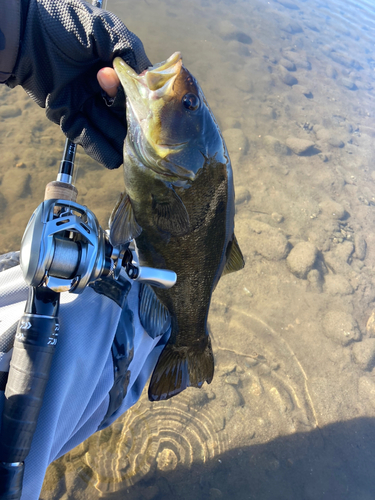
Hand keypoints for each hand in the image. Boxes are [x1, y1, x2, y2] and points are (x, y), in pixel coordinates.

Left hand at [8, 0, 149, 169]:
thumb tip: (147, 75)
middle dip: (134, 124)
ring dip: (121, 141)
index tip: (152, 110)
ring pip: (108, 129)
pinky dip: (100, 149)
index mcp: (112, 68)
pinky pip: (86, 137)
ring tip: (136, 154)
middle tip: (143, 133)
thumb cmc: (65, 25)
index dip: (144, 101)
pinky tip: (115, 159)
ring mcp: (83, 103)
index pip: (135, 91)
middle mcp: (100, 88)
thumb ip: (129, 49)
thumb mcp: (104, 30)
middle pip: (124, 113)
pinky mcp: (66, 115)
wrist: (27, 34)